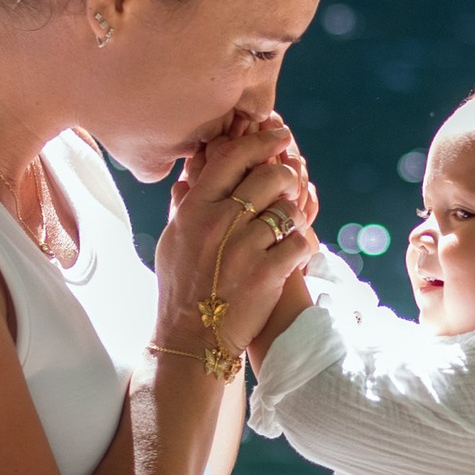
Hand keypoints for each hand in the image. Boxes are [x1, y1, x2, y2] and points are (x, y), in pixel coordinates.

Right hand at [157, 118, 314, 361]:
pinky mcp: (267, 273)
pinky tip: (296, 250)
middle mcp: (219, 224)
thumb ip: (182, 206)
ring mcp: (244, 249)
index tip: (279, 135)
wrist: (191, 339)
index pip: (231, 159)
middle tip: (290, 181)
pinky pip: (300, 242)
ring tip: (288, 225)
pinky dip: (303, 244)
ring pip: (287, 209)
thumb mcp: (171, 241)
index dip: (260, 142)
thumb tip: (187, 177)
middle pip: (267, 177)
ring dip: (294, 214)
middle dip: (286, 176)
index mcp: (195, 210)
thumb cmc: (180, 288)